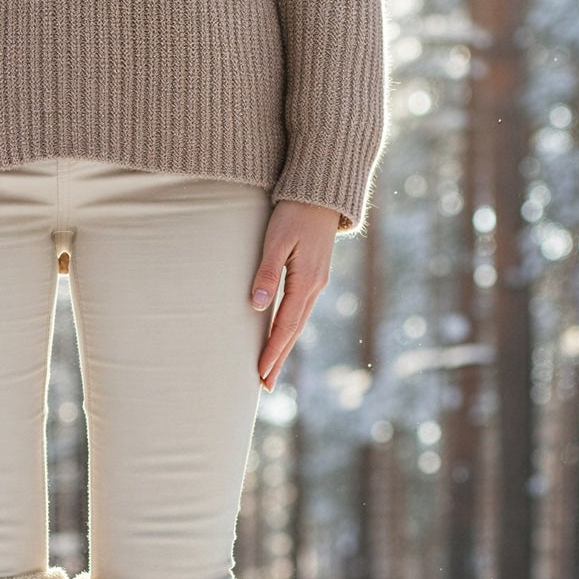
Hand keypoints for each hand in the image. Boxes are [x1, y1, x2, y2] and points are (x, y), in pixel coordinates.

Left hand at [249, 200, 341, 391]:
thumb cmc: (295, 212)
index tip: (259, 373)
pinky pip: (300, 311)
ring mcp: (316, 283)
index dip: (272, 351)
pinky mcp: (314, 277)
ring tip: (270, 370)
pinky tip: (282, 338)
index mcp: (306, 282)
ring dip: (284, 348)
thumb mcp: (277, 240)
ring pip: (297, 323)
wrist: (322, 193)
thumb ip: (266, 273)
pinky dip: (289, 330)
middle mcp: (315, 287)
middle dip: (278, 359)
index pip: (285, 325)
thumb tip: (256, 305)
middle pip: (293, 332)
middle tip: (264, 385)